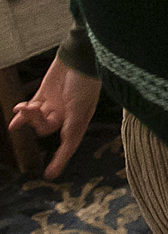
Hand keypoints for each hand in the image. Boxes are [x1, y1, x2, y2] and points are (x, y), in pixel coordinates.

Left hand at [8, 53, 101, 179]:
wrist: (80, 58)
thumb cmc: (86, 84)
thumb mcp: (80, 110)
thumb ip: (71, 128)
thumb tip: (65, 145)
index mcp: (78, 121)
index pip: (67, 145)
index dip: (59, 160)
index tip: (50, 175)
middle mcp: (66, 115)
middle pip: (46, 129)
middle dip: (36, 122)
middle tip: (34, 110)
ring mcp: (55, 104)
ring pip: (36, 119)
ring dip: (28, 115)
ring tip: (24, 106)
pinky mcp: (45, 93)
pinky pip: (30, 108)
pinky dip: (21, 113)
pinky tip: (15, 112)